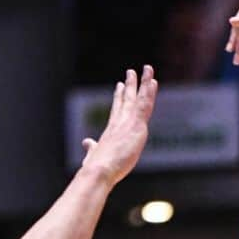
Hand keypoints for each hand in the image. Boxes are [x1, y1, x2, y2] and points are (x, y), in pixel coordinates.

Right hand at [81, 66, 158, 184]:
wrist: (99, 169)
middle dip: (130, 85)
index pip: (117, 109)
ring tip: (147, 69)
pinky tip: (152, 82)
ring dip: (143, 82)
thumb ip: (91, 147)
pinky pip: (145, 105)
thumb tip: (86, 142)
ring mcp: (128, 122)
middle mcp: (119, 122)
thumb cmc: (96, 168)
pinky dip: (149, 93)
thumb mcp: (94, 155)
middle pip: (126, 99)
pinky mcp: (136, 125)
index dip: (119, 97)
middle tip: (131, 71)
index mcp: (111, 130)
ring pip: (138, 98)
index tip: (120, 85)